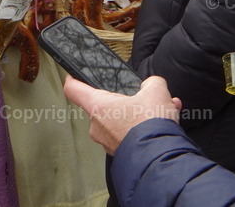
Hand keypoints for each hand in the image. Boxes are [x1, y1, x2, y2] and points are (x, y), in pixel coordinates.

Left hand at [63, 76, 181, 154]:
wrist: (159, 158)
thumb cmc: (149, 127)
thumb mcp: (156, 91)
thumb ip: (151, 83)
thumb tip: (152, 85)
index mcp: (98, 106)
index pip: (74, 90)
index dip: (74, 79)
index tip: (74, 76)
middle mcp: (97, 126)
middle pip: (104, 106)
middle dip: (125, 102)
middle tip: (142, 99)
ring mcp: (107, 142)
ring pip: (119, 122)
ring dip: (137, 116)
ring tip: (160, 113)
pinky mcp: (120, 154)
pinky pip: (128, 136)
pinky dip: (141, 130)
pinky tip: (160, 127)